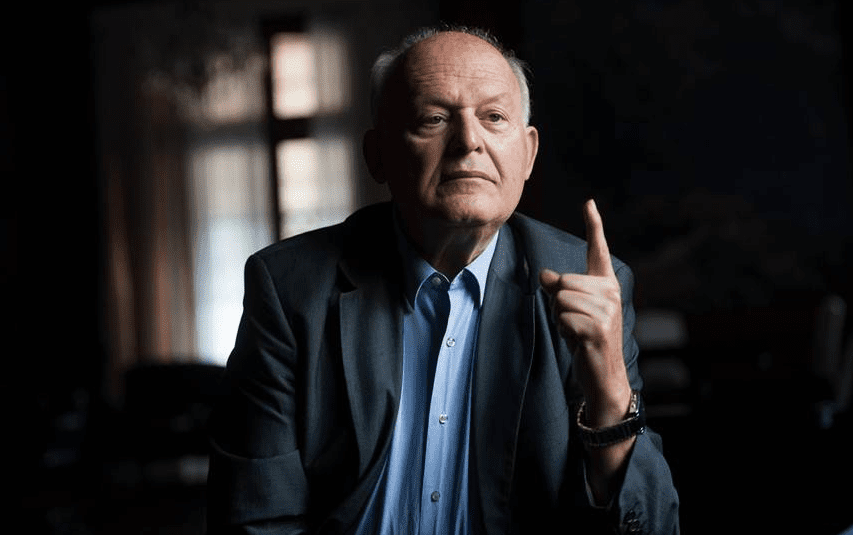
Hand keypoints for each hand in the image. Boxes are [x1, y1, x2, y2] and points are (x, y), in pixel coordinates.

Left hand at [539, 200, 631, 427]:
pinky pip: (564, 318)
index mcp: (606, 284)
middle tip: (572, 322)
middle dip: (558, 302)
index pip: (598, 250)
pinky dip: (563, 330)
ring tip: (575, 331)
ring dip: (559, 318)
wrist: (603, 375)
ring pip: (561, 299)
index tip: (588, 202)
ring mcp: (607, 310)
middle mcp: (611, 293)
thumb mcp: (570, 310)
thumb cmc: (584, 339)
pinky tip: (578, 341)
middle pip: (563, 281)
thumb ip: (559, 289)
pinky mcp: (599, 328)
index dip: (593, 225)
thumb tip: (544, 275)